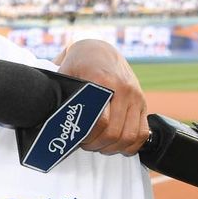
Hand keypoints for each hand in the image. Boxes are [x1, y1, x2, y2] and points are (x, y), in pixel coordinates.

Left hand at [54, 39, 148, 154]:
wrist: (99, 51)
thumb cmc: (78, 64)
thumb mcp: (67, 75)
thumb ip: (64, 97)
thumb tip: (54, 123)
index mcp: (104, 82)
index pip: (100, 121)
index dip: (87, 137)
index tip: (76, 139)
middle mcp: (124, 90)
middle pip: (114, 132)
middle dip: (98, 145)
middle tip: (85, 145)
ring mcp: (136, 97)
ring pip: (130, 136)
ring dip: (113, 147)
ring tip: (99, 146)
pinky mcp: (142, 103)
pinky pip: (143, 132)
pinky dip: (131, 145)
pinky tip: (117, 145)